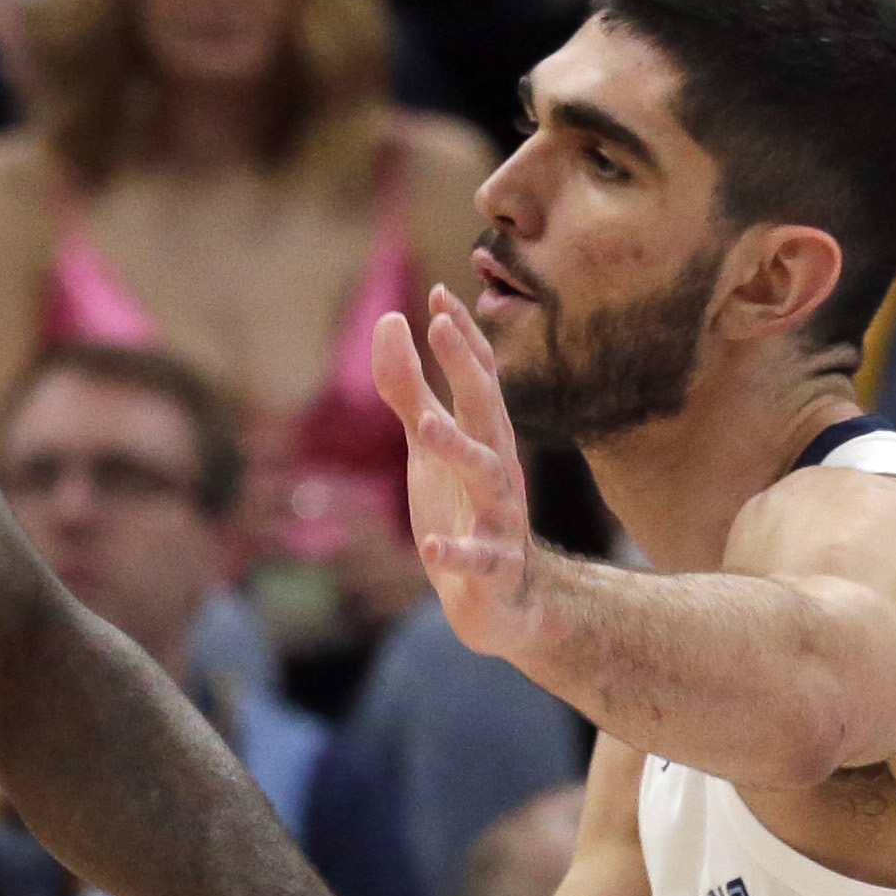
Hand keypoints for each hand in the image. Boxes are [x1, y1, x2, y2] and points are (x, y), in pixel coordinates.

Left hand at [380, 289, 551, 662]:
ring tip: (424, 428)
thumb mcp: (429, 448)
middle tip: (439, 327)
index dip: (461, 338)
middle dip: (465, 369)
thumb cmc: (464, 510)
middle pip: (485, 412)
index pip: (478, 379)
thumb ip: (409, 391)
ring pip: (487, 477)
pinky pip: (478, 557)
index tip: (439, 294)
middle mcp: (498, 470)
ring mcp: (499, 518)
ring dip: (458, 451)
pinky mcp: (492, 568)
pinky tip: (430, 545)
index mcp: (484, 438)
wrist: (505, 601)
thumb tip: (390, 321)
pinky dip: (456, 551)